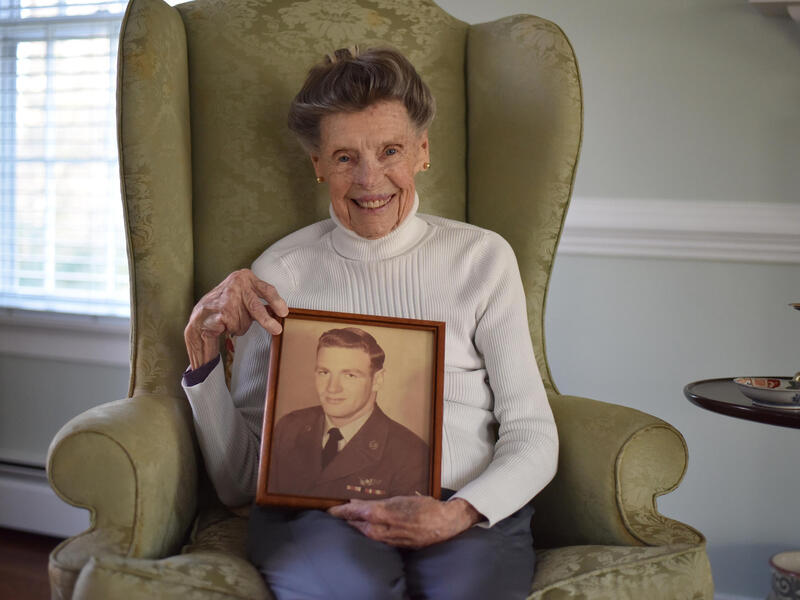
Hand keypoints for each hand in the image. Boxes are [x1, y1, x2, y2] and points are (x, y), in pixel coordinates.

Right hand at [184, 269, 287, 368]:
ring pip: (245, 320)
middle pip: (256, 306)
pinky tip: (225, 323)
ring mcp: (227, 297)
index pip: (266, 289)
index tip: (284, 312)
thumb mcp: (246, 296)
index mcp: (245, 277)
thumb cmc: (227, 304)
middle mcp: (236, 283)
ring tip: (233, 318)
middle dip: (267, 320)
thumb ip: (261, 301)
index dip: (277, 301)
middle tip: (276, 329)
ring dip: (242, 324)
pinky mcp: (221, 311)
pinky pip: (236, 326)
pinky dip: (234, 328)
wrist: (203, 314)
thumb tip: (279, 311)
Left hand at [328, 496, 482, 548]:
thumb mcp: (398, 499)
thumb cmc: (423, 507)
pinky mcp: (393, 546)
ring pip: (363, 533)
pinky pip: (374, 539)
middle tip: (334, 513)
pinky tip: (366, 528)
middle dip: (343, 519)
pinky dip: (367, 532)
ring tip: (346, 520)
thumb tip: (355, 503)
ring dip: (354, 526)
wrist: (443, 524)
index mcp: (379, 513)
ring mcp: (386, 539)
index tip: (327, 509)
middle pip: (354, 525)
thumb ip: (376, 503)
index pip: (351, 512)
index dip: (338, 511)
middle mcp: (380, 529)